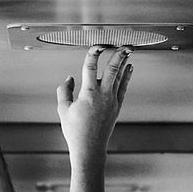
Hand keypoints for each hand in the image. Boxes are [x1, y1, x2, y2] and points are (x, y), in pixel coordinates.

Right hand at [57, 46, 132, 161]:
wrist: (90, 148)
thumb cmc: (74, 130)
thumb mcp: (63, 109)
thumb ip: (64, 90)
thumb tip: (70, 78)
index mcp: (88, 94)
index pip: (90, 67)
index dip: (93, 53)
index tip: (96, 45)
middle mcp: (102, 95)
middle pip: (112, 68)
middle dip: (117, 54)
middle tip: (122, 43)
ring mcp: (112, 100)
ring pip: (119, 76)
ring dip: (123, 61)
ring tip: (128, 50)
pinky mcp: (117, 107)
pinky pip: (123, 87)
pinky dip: (127, 76)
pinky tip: (129, 68)